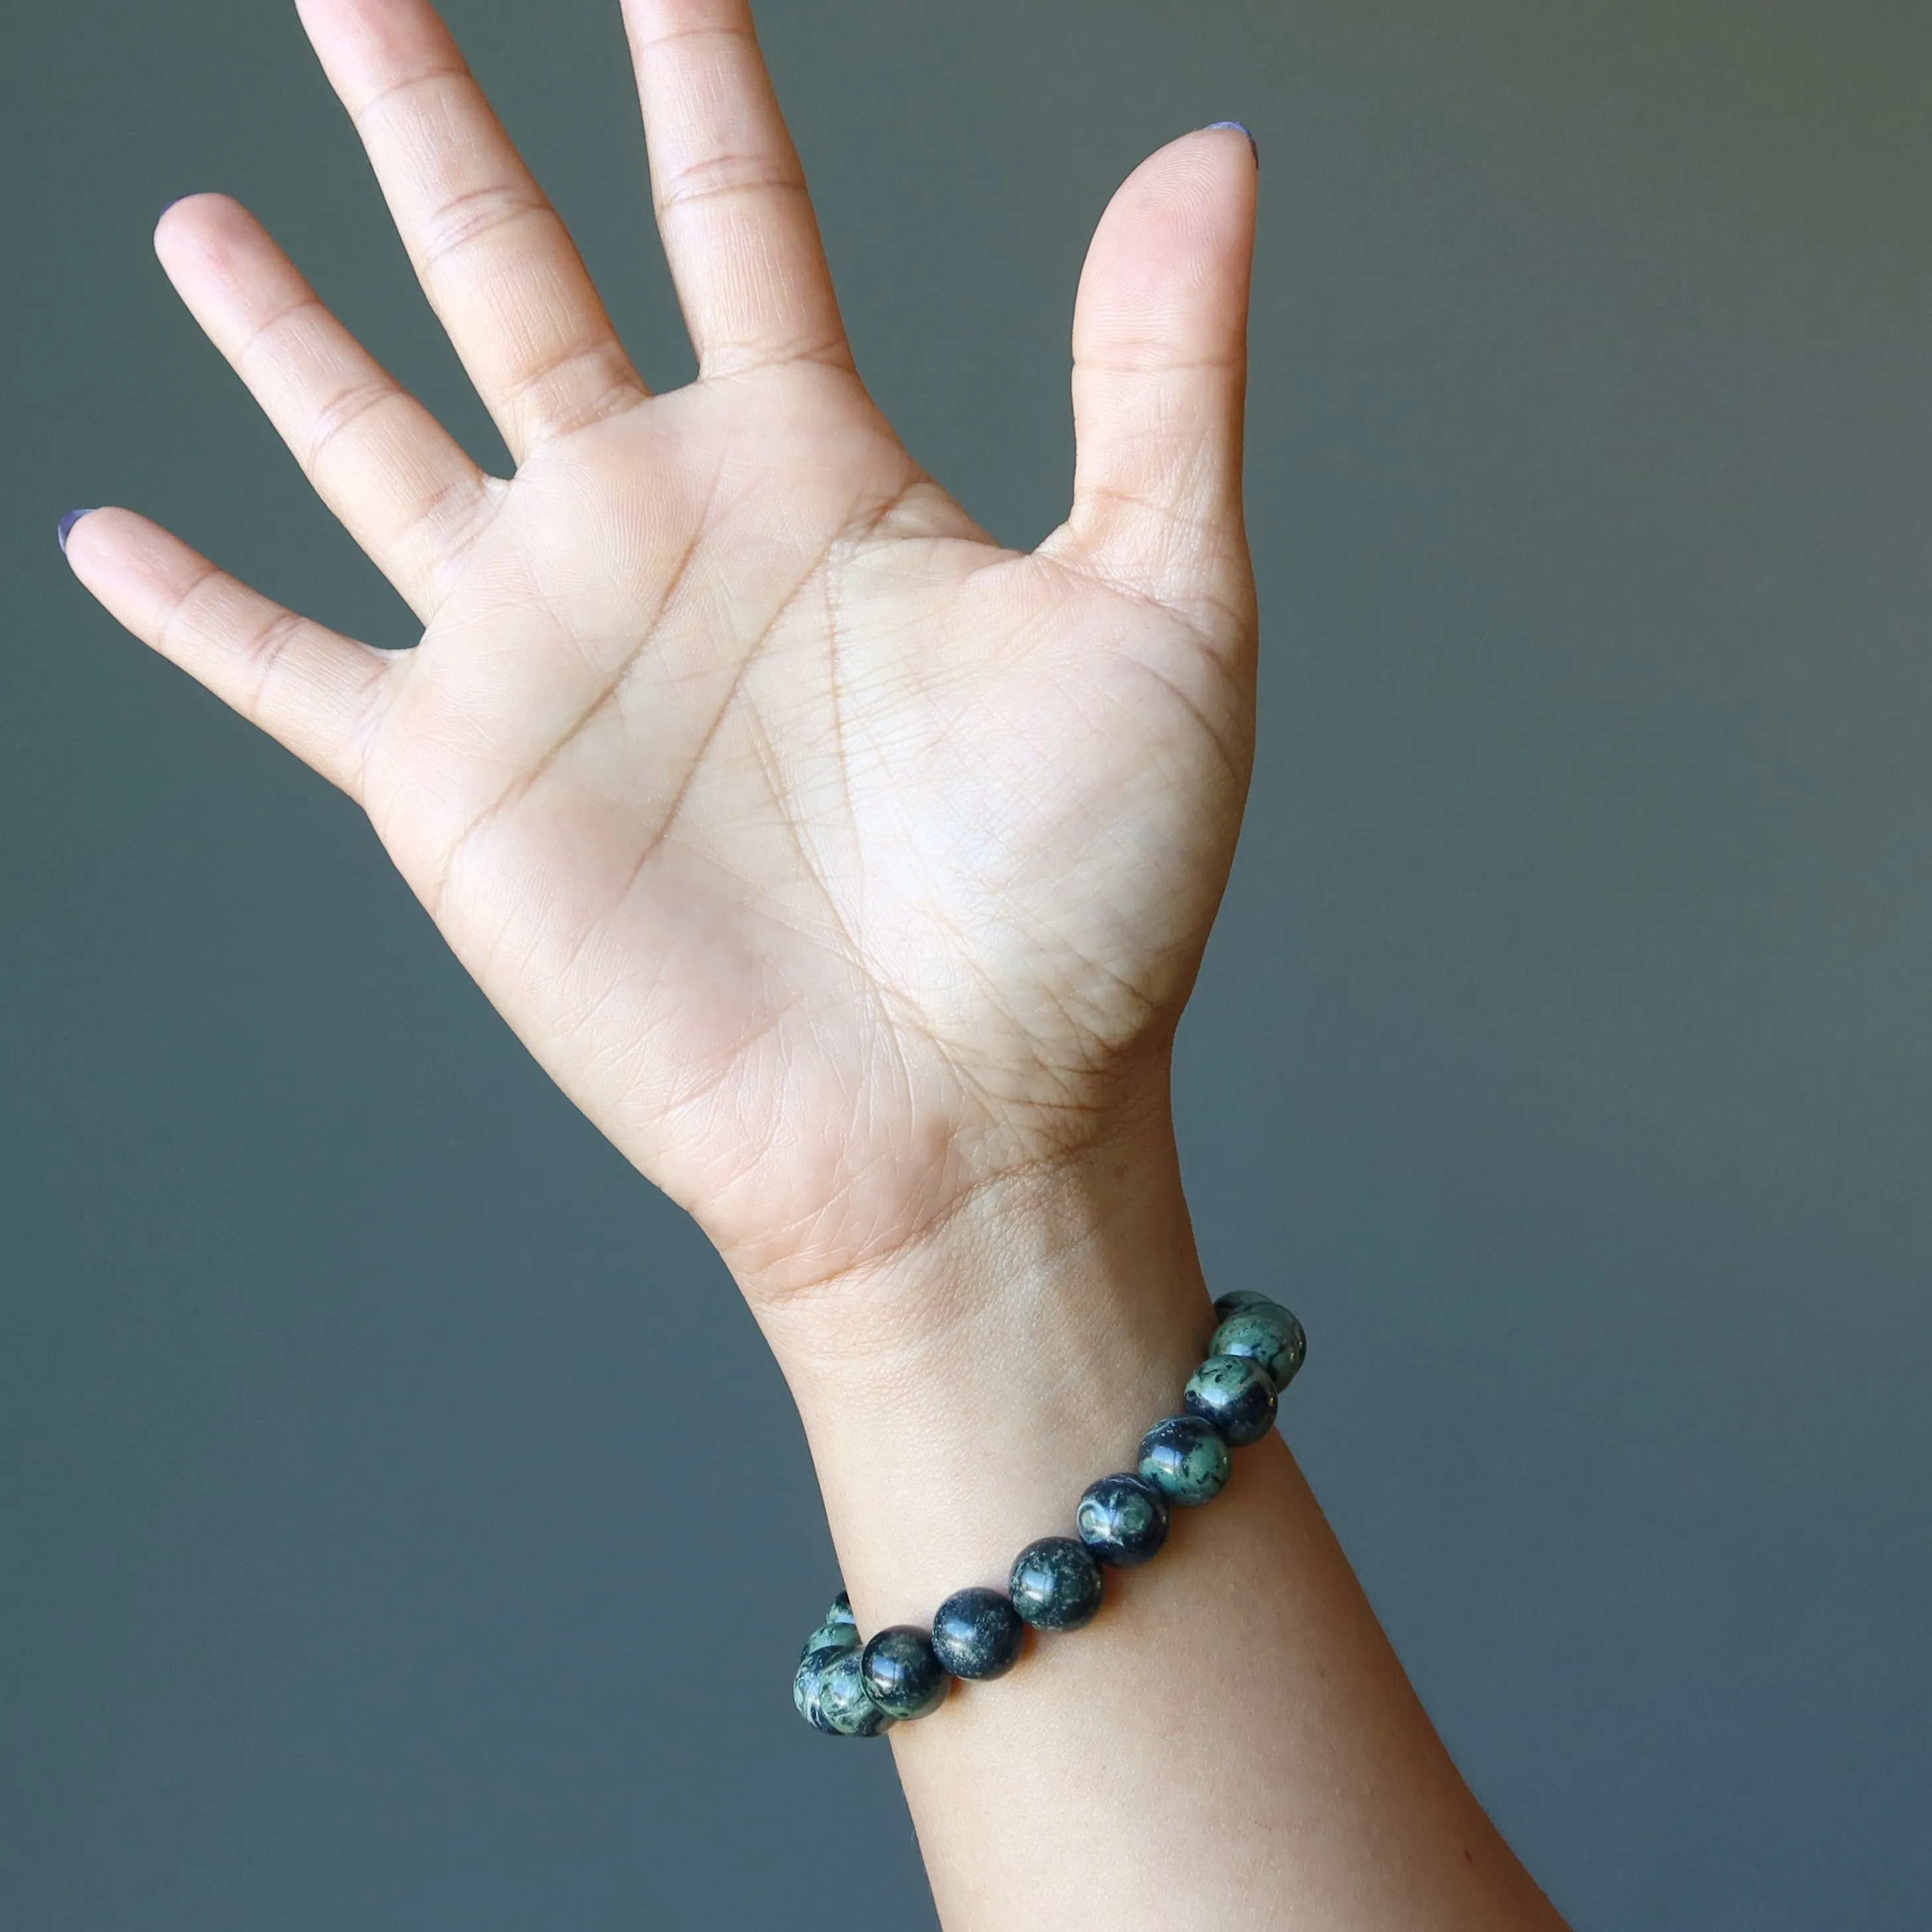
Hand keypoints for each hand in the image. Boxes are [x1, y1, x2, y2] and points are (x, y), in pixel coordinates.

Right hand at [64, 0, 1259, 1310]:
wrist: (964, 1115)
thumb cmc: (1084, 899)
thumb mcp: (1161, 610)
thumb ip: (1160, 375)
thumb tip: (1212, 148)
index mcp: (817, 470)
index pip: (733, 209)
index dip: (692, 65)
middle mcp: (659, 532)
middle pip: (511, 264)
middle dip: (428, 113)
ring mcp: (543, 650)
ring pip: (373, 432)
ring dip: (283, 326)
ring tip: (200, 214)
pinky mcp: (453, 782)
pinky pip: (290, 667)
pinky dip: (198, 611)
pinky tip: (109, 539)